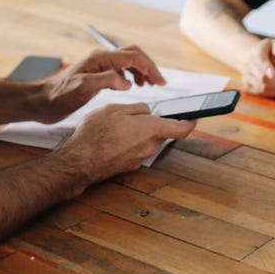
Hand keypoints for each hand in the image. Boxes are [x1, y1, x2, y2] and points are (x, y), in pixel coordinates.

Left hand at [33, 47, 165, 122]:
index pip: (132, 56)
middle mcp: (100, 59)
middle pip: (132, 54)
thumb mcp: (83, 89)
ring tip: (148, 84)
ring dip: (141, 70)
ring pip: (127, 60)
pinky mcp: (96, 74)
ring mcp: (98, 66)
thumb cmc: (58, 96)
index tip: (160, 81)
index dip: (149, 67)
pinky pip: (119, 68)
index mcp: (100, 59)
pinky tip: (132, 85)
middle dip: (148, 66)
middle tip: (159, 81)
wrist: (41, 101)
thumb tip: (127, 81)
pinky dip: (131, 74)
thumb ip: (106, 81)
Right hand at [57, 103, 195, 187]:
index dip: (191, 121)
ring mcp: (140, 158)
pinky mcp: (130, 165)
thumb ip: (137, 108)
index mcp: (151, 129)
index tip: (194, 116)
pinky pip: (138, 149)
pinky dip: (132, 142)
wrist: (80, 162)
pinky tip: (115, 137)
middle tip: (142, 113)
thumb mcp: (115, 109)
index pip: (182, 128)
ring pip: (149, 141)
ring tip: (121, 124)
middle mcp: (150, 146)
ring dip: (141, 132)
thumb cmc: (96, 133)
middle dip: (156, 123)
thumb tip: (147, 111)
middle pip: (163, 133)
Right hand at [240, 38, 274, 96]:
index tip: (273, 75)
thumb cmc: (268, 50)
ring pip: (259, 86)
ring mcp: (246, 74)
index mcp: (256, 51)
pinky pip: (257, 92)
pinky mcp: (247, 83)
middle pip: (261, 76)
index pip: (260, 59)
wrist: (250, 54)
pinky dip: (269, 93)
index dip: (266, 67)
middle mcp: (249, 63)